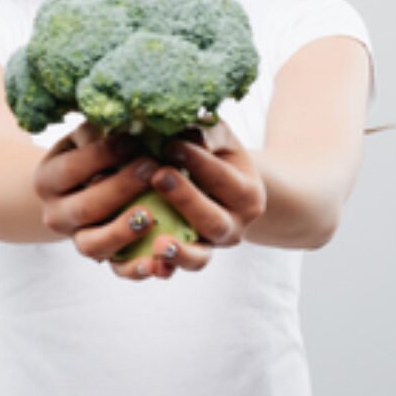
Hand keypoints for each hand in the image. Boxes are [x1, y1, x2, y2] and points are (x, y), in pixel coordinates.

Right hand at [33, 123, 163, 264]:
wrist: (73, 191)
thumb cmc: (87, 152)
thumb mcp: (84, 137)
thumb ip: (100, 130)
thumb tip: (130, 119)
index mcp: (47, 179)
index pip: (72, 168)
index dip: (102, 155)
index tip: (132, 140)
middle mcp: (55, 214)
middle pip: (86, 207)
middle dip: (120, 188)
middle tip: (151, 167)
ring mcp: (76, 239)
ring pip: (94, 245)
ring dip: (123, 231)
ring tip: (151, 215)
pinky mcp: (100, 257)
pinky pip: (116, 269)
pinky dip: (136, 269)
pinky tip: (157, 263)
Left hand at [122, 121, 266, 278]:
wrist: (219, 184)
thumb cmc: (213, 150)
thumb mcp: (216, 136)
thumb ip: (203, 132)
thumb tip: (177, 126)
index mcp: (248, 194)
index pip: (223, 178)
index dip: (198, 162)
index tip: (170, 143)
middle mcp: (235, 227)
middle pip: (213, 221)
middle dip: (185, 199)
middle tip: (158, 176)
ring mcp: (211, 247)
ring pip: (200, 256)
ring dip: (179, 251)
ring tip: (159, 242)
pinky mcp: (187, 258)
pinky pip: (174, 269)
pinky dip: (162, 268)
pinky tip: (147, 262)